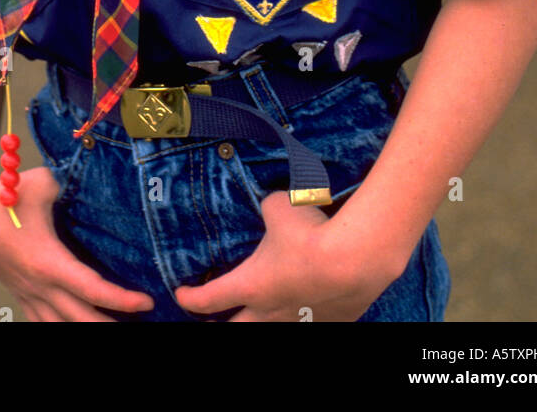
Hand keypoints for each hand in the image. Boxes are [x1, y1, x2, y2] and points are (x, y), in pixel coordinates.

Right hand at [0, 165, 154, 321]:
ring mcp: (27, 292)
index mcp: (48, 261)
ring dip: (87, 329)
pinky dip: (61, 327)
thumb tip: (98, 186)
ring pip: (59, 327)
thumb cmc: (9, 193)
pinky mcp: (19, 292)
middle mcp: (39, 284)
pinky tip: (77, 325)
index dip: (122, 299)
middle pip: (81, 318)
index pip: (92, 289)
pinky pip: (42, 321)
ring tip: (113, 325)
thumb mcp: (46, 183)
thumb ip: (74, 187)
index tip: (147, 300)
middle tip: (141, 321)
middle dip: (111, 324)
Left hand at [174, 191, 399, 321]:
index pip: (210, 299)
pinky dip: (303, 318)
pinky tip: (307, 309)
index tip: (181, 295)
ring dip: (261, 322)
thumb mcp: (277, 206)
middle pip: (236, 330)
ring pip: (273, 331)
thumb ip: (267, 209)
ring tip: (259, 316)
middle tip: (213, 321)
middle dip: (220, 327)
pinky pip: (310, 324)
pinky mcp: (330, 322)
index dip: (191, 298)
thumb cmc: (309, 232)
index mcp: (251, 285)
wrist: (355, 259)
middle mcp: (270, 312)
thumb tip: (271, 208)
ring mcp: (301, 322)